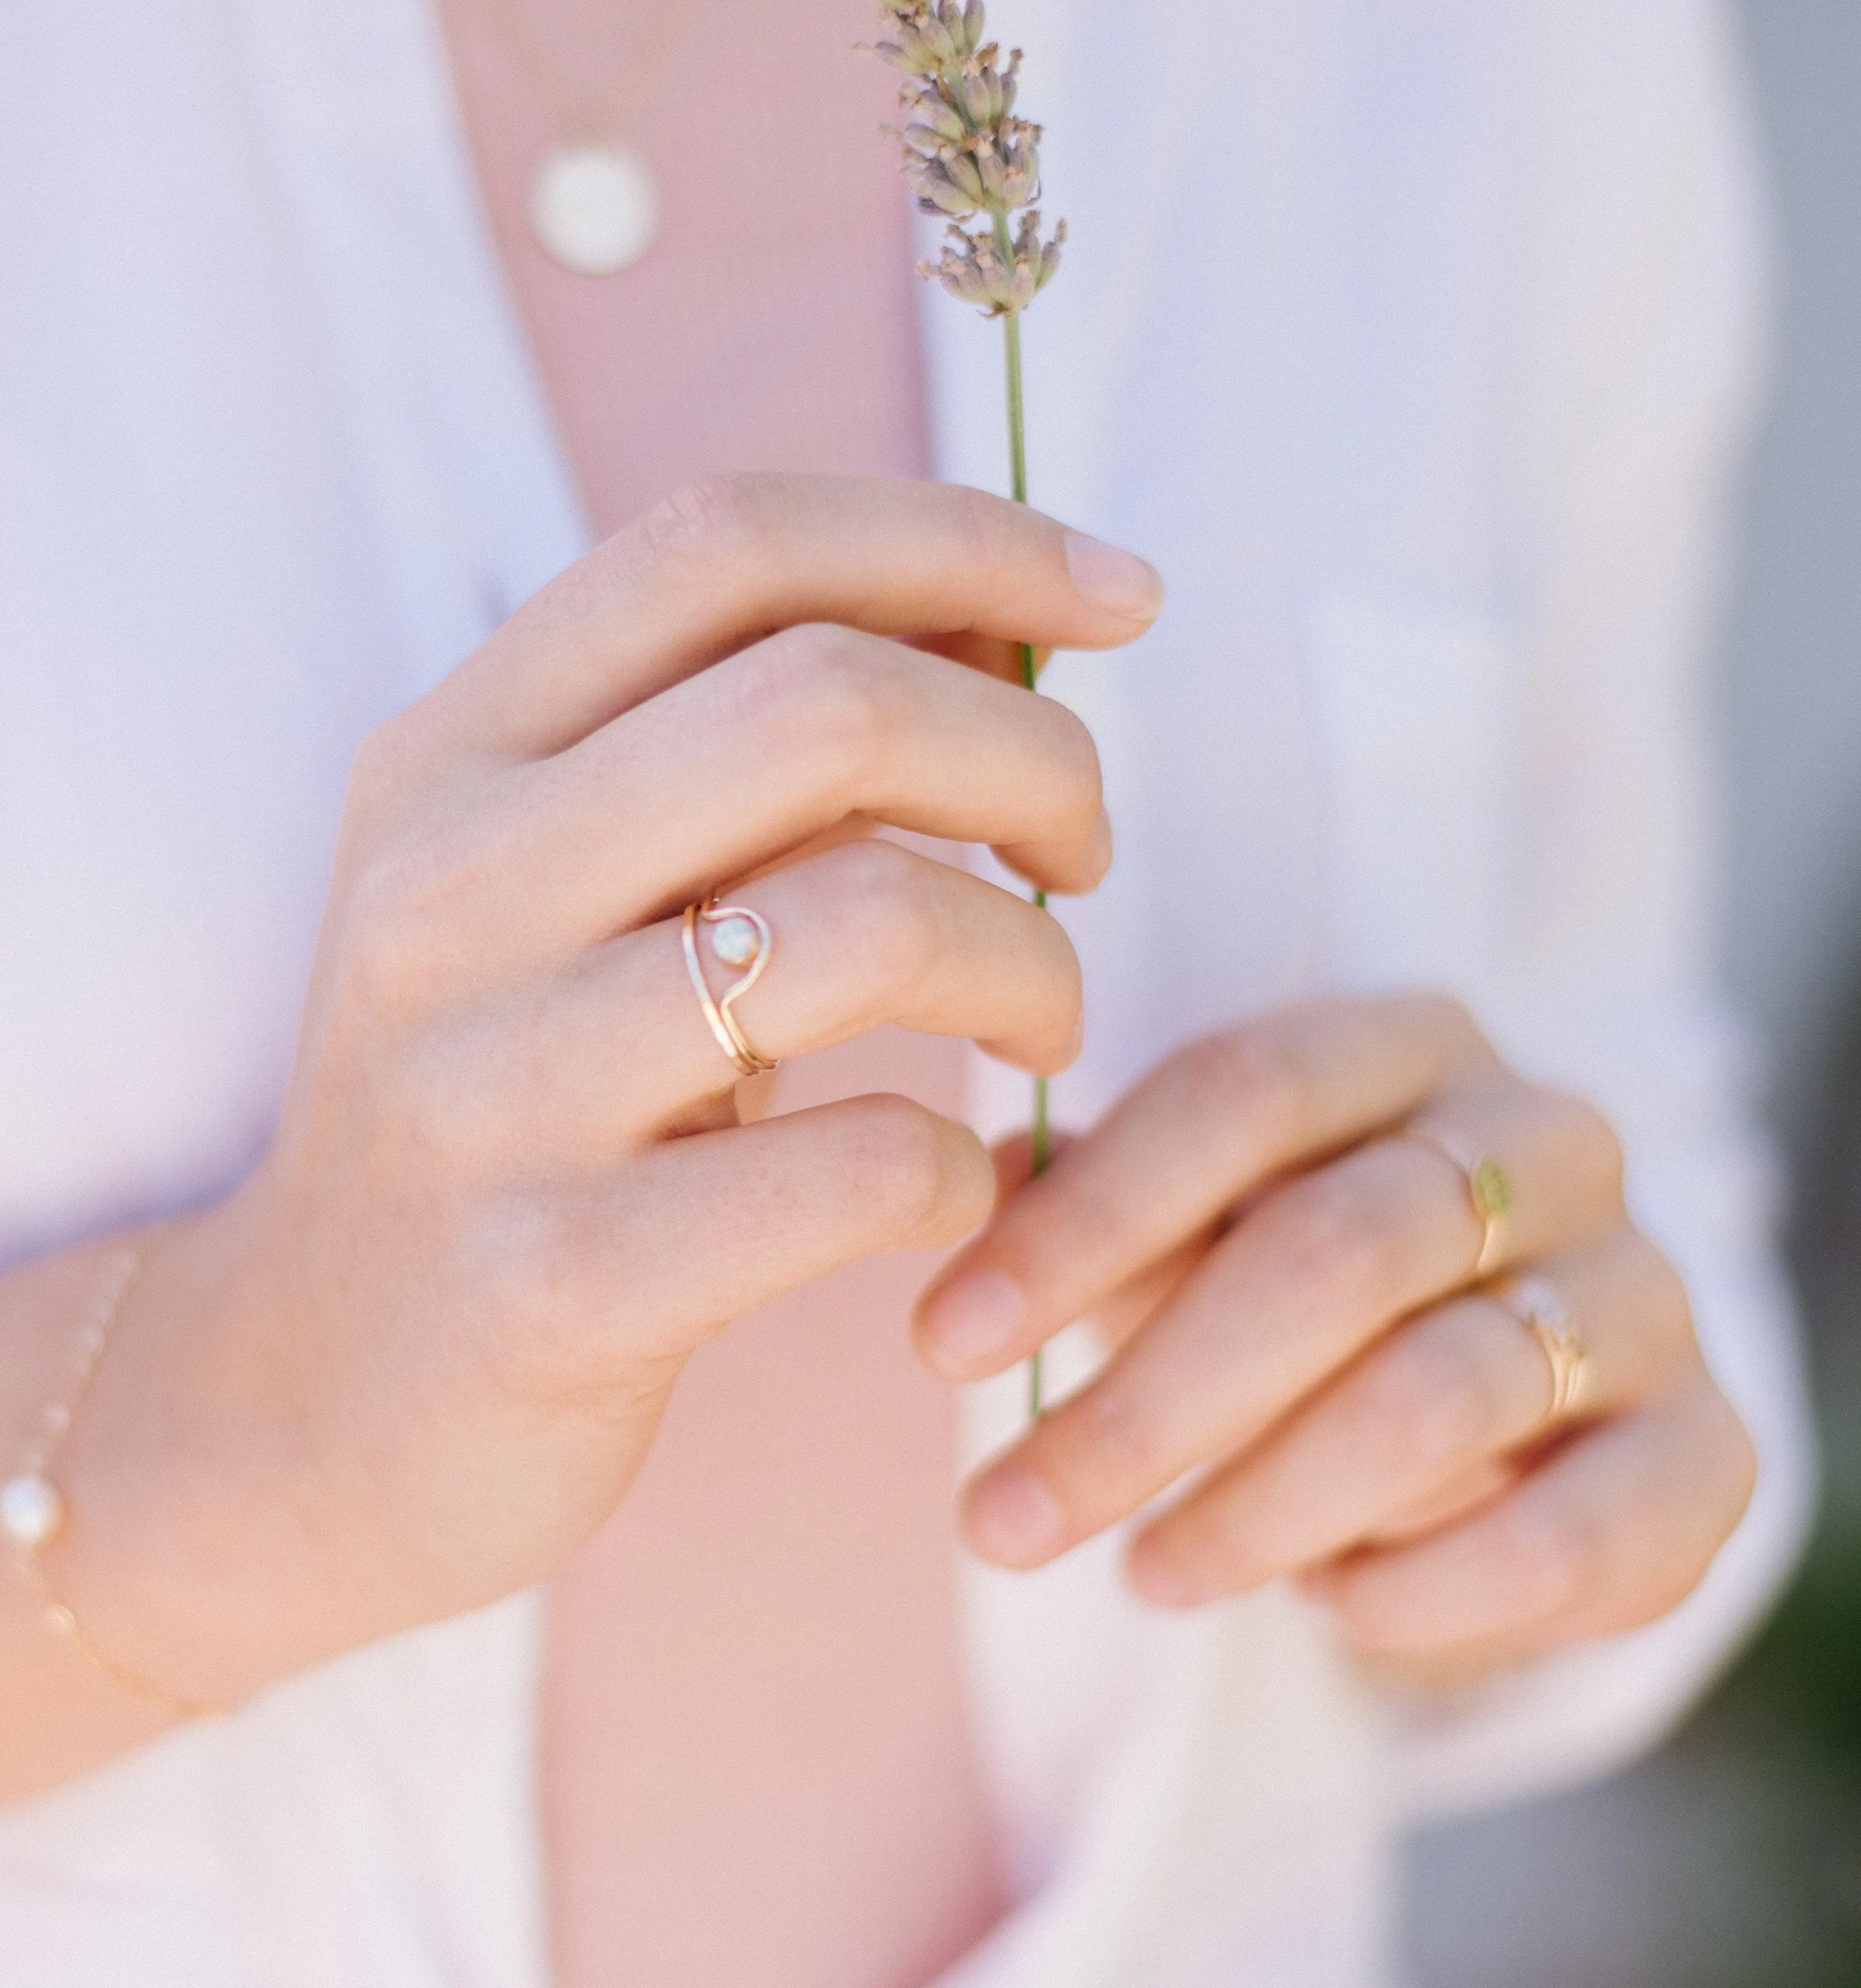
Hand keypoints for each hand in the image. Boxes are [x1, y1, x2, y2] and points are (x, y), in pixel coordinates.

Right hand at [112, 475, 1161, 1696]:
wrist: (305, 1398)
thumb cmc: (500, 1103)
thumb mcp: (555, 886)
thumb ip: (731, 747)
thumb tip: (991, 613)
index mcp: (452, 752)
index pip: (727, 542)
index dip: (959, 534)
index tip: (1118, 596)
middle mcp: (448, 885)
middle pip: (828, 703)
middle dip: (1034, 756)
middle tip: (1081, 847)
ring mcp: (488, 1086)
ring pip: (873, 925)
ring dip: (1033, 966)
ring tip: (1039, 1023)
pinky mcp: (553, 1280)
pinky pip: (866, 1165)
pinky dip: (965, 1167)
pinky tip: (942, 1190)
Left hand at [914, 993, 1756, 1683]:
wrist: (1520, 1373)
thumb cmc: (1305, 1266)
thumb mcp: (1195, 1211)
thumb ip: (1090, 1203)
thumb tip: (962, 1200)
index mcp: (1409, 1040)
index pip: (1236, 1096)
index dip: (1079, 1222)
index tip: (941, 1341)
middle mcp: (1548, 1138)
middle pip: (1332, 1254)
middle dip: (1144, 1403)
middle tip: (1001, 1517)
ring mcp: (1643, 1290)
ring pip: (1436, 1398)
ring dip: (1258, 1506)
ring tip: (1141, 1573)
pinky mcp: (1705, 1450)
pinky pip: (1569, 1536)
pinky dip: (1427, 1589)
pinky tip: (1324, 1607)